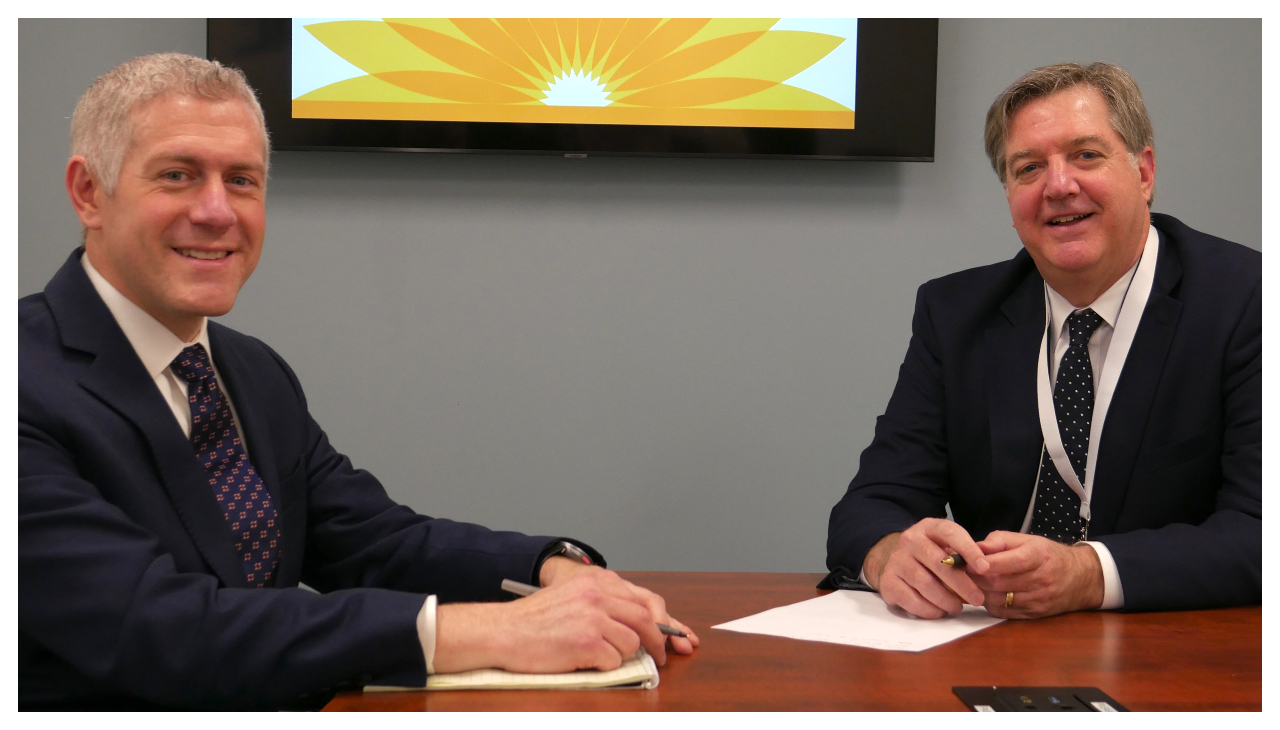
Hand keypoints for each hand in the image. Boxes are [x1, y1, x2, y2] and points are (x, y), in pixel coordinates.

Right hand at [539, 556, 697, 657]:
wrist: (503, 631)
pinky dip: (604, 665)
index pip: (644, 599)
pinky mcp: (587, 642)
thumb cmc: (535, 619)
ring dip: (621, 654)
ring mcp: (594, 618)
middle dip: (657, 642)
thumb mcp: (573, 596)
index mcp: (596, 581)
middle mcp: (598, 595)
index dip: (664, 620)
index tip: (675, 636)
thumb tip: (640, 624)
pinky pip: (613, 660)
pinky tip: (584, 660)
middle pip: (645, 619)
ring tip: (599, 655)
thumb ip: (605, 603)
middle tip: (660, 656)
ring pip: (631, 642)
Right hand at [863, 518, 991, 618]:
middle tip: (978, 599)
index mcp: (929, 527)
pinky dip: (929, 610)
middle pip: (938, 563)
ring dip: (946, 600)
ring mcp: (896, 560)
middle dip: (962, 583)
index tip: (985, 568)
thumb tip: (987, 568)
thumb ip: (966, 554)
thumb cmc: (932, 555)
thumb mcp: (947, 546)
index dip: (969, 550)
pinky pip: (911, 600)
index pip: (950, 533)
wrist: (898, 562)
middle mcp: (910, 540)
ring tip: (958, 607)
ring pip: (925, 583)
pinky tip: (939, 611)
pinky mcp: (888, 582)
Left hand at [970, 531, 1103, 617]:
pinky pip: (1004, 612)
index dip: (990, 563)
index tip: (970, 562)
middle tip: (959, 572)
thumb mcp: (1028, 540)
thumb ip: (1000, 541)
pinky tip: (984, 594)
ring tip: (968, 582)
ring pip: (999, 599)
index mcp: (1039, 556)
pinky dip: (989, 604)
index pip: (1013, 561)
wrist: (1081, 578)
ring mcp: (1038, 600)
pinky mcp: (1034, 614)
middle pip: (1001, 582)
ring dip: (979, 592)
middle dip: (976, 578)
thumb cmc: (1049, 555)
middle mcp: (1041, 580)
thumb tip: (976, 547)